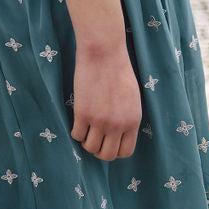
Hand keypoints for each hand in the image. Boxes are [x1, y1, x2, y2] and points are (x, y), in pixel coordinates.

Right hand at [70, 42, 142, 159]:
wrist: (104, 53)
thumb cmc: (118, 70)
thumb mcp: (132, 98)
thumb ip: (127, 118)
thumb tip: (118, 134)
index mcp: (133, 120)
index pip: (125, 151)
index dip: (114, 150)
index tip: (107, 142)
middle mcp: (118, 124)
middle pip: (107, 155)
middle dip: (98, 151)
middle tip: (93, 139)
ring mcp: (100, 120)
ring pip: (90, 147)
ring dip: (86, 141)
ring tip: (85, 129)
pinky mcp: (83, 113)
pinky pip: (77, 135)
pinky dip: (76, 132)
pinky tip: (77, 121)